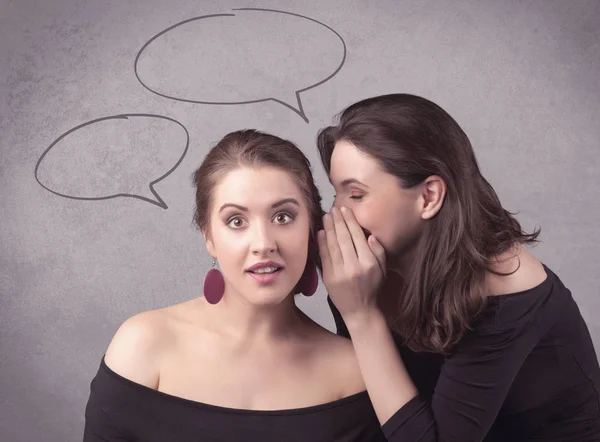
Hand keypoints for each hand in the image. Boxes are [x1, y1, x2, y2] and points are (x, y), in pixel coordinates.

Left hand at [318, 206, 386, 321]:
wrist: (360, 311)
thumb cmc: (372, 289)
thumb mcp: (383, 270)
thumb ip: (379, 251)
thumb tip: (370, 235)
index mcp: (368, 262)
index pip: (357, 236)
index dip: (350, 221)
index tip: (345, 210)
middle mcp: (354, 266)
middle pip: (343, 238)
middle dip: (338, 221)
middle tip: (333, 209)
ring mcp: (339, 272)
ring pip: (333, 245)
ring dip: (329, 228)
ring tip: (326, 216)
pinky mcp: (328, 278)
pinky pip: (324, 256)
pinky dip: (322, 243)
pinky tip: (321, 232)